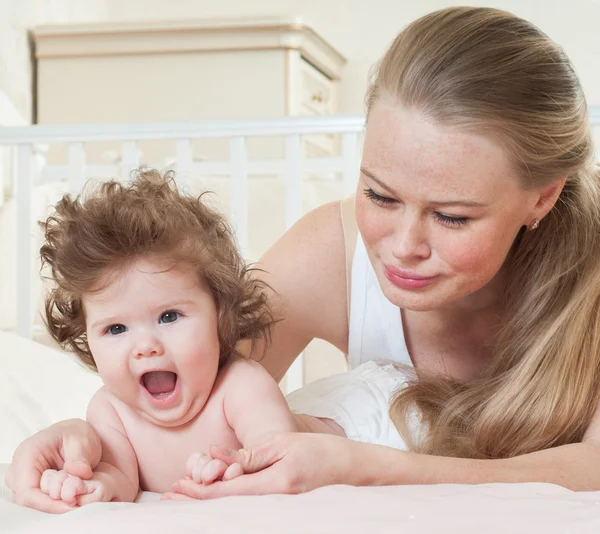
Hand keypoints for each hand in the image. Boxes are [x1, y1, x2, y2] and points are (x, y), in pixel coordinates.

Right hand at [6, 419, 101, 512]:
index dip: (47, 503)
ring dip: (54, 502)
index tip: (70, 505)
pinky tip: (69, 497)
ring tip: (75, 498)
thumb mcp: (82, 441)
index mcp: (27, 454)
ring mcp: (21, 476)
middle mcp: (19, 467)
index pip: (27, 490)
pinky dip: (54, 500)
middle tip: (76, 503)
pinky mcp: (29, 483)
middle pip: (28, 499)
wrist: (74, 433)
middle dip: (52, 503)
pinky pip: (37, 498)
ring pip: (32, 500)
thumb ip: (79, 459)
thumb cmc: (75, 434)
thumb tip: (79, 474)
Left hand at [162, 433, 361, 500]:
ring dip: (210, 502)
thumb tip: (216, 456)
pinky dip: (229, 501)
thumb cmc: (320, 451)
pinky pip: (251, 506)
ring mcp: (281, 509)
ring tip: (186, 497)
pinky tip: (216, 497)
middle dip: (198, 501)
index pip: (228, 492)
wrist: (352, 469)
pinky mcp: (284, 509)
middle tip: (171, 497)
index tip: (178, 487)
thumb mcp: (284, 444)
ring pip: (237, 509)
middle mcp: (276, 503)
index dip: (201, 491)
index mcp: (276, 484)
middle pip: (228, 505)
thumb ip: (249, 454)